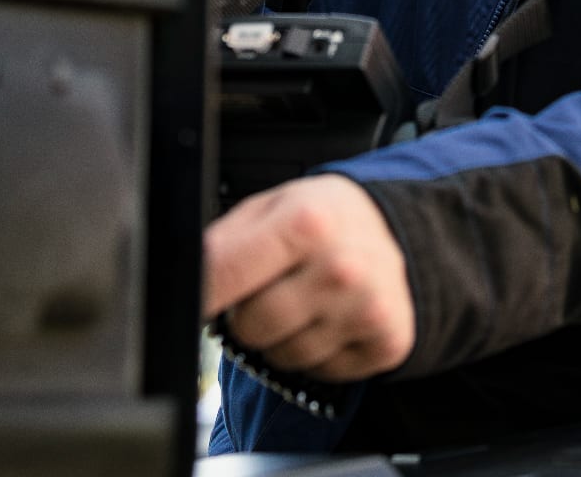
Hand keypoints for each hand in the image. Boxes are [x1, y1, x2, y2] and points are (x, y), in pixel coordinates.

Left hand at [203, 175, 414, 381]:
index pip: (223, 277)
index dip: (202, 295)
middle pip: (249, 327)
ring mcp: (367, 310)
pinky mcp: (387, 343)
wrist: (396, 229)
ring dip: (282, 337)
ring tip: (305, 301)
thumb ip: (223, 241)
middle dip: (249, 312)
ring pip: (282, 357)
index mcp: (307, 222)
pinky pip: (319, 373)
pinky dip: (317, 353)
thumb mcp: (271, 207)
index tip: (199, 300)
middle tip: (272, 287)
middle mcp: (341, 269)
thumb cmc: (323, 219)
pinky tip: (331, 319)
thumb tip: (184, 281)